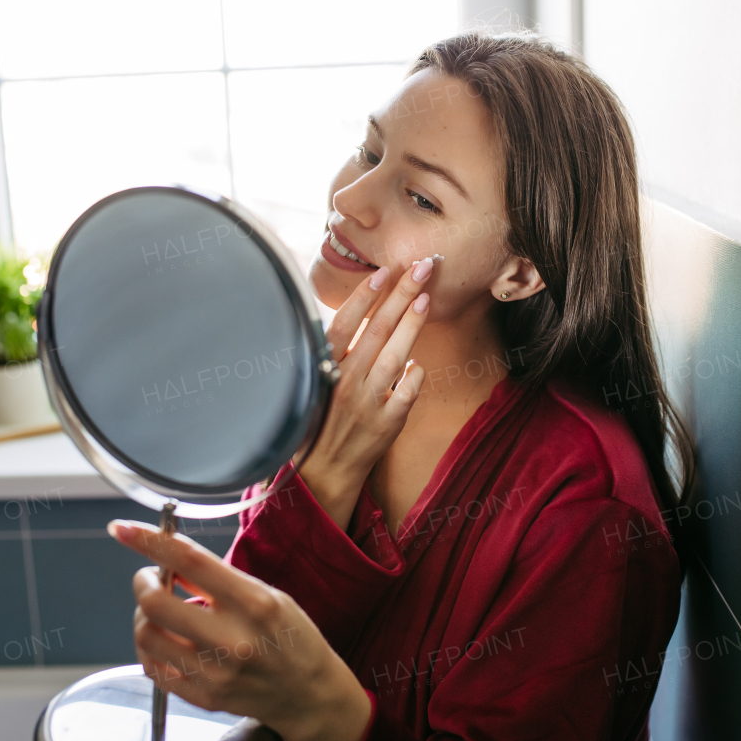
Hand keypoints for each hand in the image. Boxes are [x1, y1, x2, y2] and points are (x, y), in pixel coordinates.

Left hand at [109, 520, 372, 740]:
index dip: (149, 540)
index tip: (123, 529)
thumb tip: (171, 559)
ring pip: (146, 635)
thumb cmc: (292, 638)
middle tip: (151, 578)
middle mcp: (233, 639)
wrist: (309, 694)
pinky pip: (153, 668)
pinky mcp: (203, 697)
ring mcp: (215, 672)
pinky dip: (151, 647)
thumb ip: (219, 580)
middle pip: (155, 602)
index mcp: (254, 602)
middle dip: (143, 582)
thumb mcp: (267, 595)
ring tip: (162, 613)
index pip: (189, 561)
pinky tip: (167, 640)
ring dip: (144, 616)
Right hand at [297, 260, 432, 528]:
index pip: (344, 323)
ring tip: (427, 296)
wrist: (322, 474)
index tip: (382, 271)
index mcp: (323, 369)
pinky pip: (407, 392)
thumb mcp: (313, 383)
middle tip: (421, 266)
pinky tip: (418, 361)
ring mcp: (368, 403)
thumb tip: (354, 316)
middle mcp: (345, 382)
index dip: (363, 296)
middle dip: (401, 294)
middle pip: (377, 330)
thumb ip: (331, 352)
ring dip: (412, 323)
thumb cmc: (317, 420)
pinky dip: (414, 375)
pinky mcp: (387, 424)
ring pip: (395, 355)